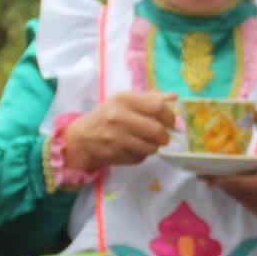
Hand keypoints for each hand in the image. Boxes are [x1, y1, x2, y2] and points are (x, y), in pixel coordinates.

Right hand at [61, 91, 176, 173]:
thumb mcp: (125, 101)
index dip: (169, 116)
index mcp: (124, 99)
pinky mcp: (115, 155)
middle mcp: (119, 117)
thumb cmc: (107, 116)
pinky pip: (140, 158)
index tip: (170, 121)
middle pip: (157, 130)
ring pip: (151, 147)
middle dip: (165, 136)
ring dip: (154, 147)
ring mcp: (116, 138)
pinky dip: (142, 155)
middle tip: (162, 136)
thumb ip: (150, 98)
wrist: (82, 138)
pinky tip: (134, 149)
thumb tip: (174, 97)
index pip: (157, 107)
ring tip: (147, 142)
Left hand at [211, 111, 256, 223]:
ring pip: (244, 201)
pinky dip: (240, 197)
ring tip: (213, 180)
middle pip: (243, 193)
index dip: (229, 181)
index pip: (250, 183)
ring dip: (229, 191)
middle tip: (205, 176)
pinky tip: (231, 188)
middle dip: (223, 184)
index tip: (212, 175)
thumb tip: (255, 112)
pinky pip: (250, 207)